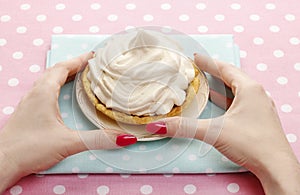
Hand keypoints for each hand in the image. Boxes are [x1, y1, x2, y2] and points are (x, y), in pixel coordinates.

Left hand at [0, 52, 136, 192]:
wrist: (1, 162)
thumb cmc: (30, 149)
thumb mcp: (68, 142)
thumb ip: (97, 139)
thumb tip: (124, 137)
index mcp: (44, 93)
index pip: (62, 68)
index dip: (78, 60)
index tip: (93, 56)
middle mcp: (35, 94)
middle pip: (54, 71)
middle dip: (73, 65)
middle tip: (88, 65)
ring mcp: (29, 103)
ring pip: (47, 81)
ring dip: (63, 75)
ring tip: (78, 76)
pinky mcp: (27, 112)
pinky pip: (43, 91)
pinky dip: (55, 86)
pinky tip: (60, 96)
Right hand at [146, 53, 299, 194]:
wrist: (276, 167)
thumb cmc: (251, 144)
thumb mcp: (214, 132)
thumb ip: (185, 127)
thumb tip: (158, 125)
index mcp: (249, 89)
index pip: (225, 69)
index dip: (209, 62)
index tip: (196, 58)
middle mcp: (257, 95)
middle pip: (232, 77)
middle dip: (214, 73)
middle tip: (199, 70)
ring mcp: (260, 107)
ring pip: (237, 90)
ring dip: (221, 87)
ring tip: (206, 85)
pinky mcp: (260, 119)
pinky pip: (241, 102)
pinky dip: (228, 100)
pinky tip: (220, 106)